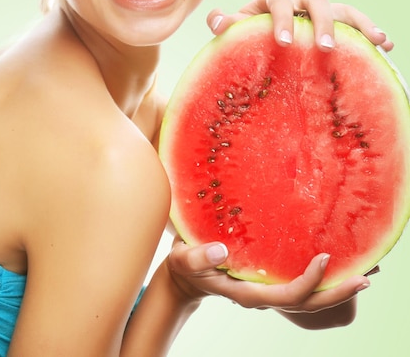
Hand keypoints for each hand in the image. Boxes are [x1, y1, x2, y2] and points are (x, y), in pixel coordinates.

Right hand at [167, 237, 369, 313]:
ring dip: (335, 286)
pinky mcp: (270, 279)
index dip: (307, 281)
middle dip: (337, 293)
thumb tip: (221, 250)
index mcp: (248, 293)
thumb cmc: (184, 265)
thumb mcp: (184, 258)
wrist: (185, 275)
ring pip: (308, 295)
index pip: (286, 294)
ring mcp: (269, 289)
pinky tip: (336, 262)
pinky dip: (321, 276)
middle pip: (307, 302)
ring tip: (363, 270)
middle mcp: (264, 295)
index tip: (323, 257)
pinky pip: (301, 283)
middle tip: (366, 277)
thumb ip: (199, 257)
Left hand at [207, 0, 392, 51]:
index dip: (282, 18)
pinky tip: (385, 45)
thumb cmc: (251, 32)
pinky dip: (370, 31)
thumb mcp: (238, 29)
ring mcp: (321, 10)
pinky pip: (357, 23)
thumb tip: (216, 21)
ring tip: (376, 40)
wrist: (264, 34)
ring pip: (343, 10)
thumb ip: (228, 25)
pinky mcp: (337, 23)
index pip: (280, 0)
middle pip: (316, 2)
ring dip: (359, 24)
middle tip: (323, 48)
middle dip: (322, 23)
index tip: (284, 42)